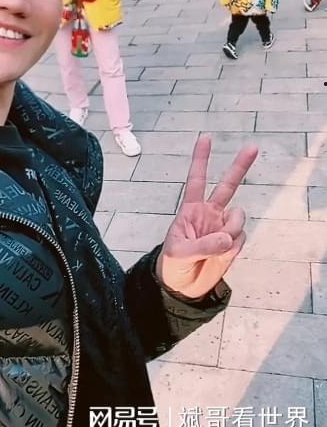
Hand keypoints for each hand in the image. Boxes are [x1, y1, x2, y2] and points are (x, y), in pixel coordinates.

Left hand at [156, 135, 257, 298]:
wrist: (182, 288)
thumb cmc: (172, 265)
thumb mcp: (179, 254)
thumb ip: (202, 245)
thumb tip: (227, 238)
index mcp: (191, 209)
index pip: (197, 179)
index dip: (201, 159)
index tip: (206, 138)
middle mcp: (210, 214)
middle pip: (228, 186)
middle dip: (241, 166)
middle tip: (253, 147)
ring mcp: (223, 227)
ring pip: (238, 218)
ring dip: (229, 231)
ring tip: (215, 247)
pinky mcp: (233, 244)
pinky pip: (240, 239)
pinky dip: (232, 248)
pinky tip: (220, 256)